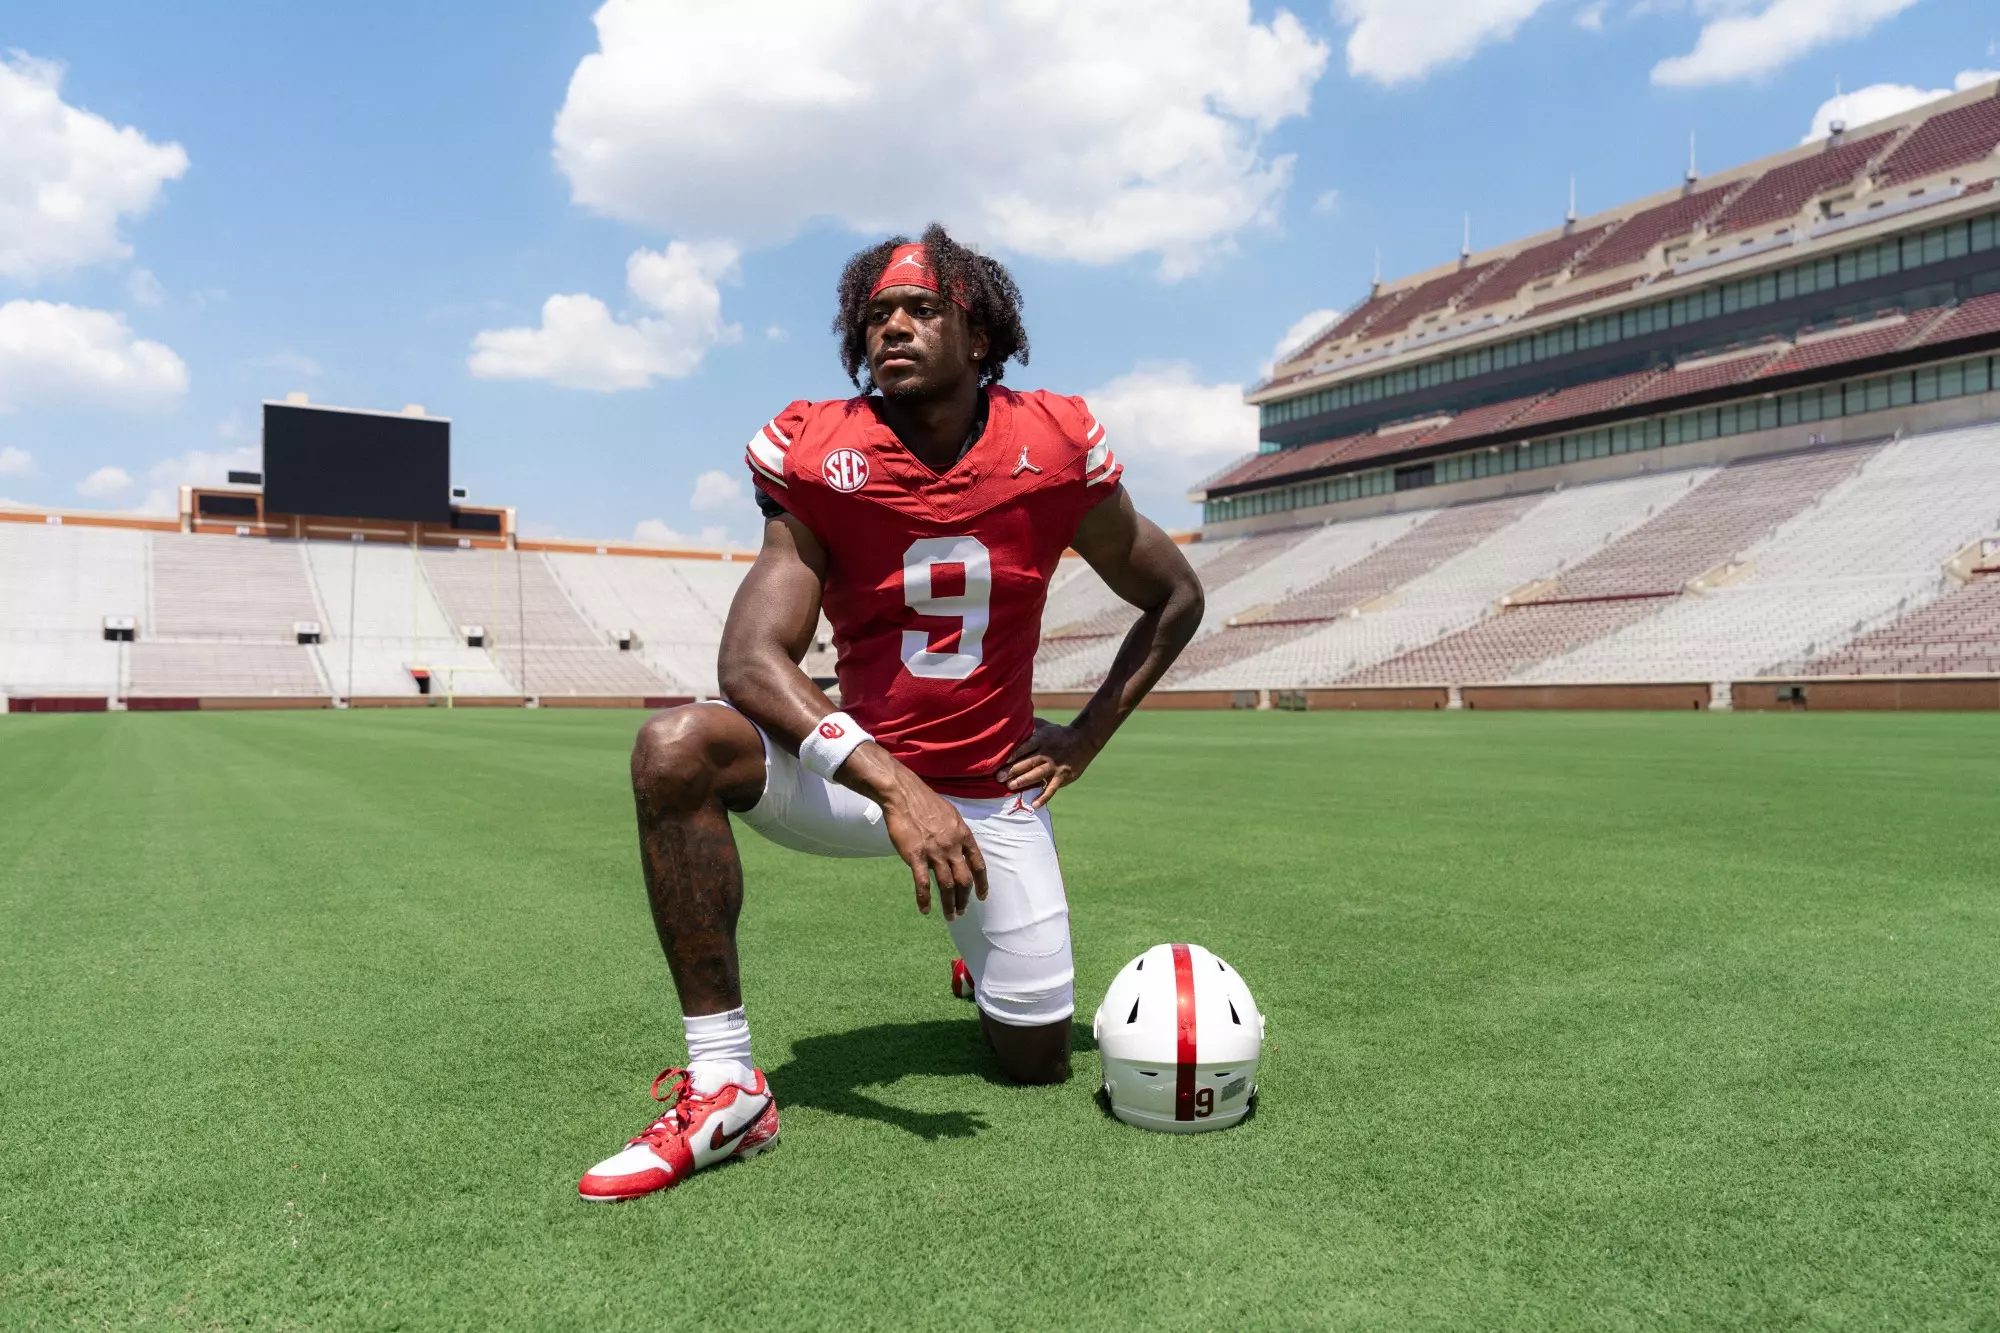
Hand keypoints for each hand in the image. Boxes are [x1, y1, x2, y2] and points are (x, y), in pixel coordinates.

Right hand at [878, 775, 987, 920]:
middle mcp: (952, 846)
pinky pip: (923, 883)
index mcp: (964, 835)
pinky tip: (925, 910)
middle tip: (962, 911)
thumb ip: (958, 834)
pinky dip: (924, 899)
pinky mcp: (915, 856)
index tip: (982, 897)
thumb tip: (962, 848)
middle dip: (965, 899)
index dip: (982, 883)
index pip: (978, 865)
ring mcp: (934, 852)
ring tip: (950, 916)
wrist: (903, 795)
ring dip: (949, 904)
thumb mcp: (951, 815)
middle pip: (964, 880)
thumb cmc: (925, 802)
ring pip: (946, 885)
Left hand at [998, 717, 1099, 808]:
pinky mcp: (1063, 776)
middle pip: (1028, 762)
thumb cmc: (1058, 733)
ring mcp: (1056, 766)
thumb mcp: (1044, 726)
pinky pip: (1052, 788)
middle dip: (1012, 770)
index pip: (1025, 747)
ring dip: (1024, 781)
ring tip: (1010, 786)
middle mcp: (1048, 753)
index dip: (1012, 755)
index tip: (999, 761)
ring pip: (1038, 775)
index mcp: (1041, 739)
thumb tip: (1009, 724)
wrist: (1084, 740)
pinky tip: (1034, 804)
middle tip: (998, 777)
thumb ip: (1029, 727)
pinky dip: (1044, 797)